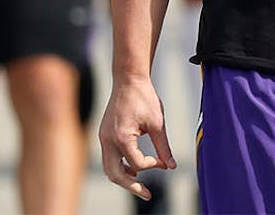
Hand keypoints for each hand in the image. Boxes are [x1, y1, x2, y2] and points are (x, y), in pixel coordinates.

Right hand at [98, 76, 175, 201]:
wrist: (129, 80)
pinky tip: (133, 169)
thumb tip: (171, 166)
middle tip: (147, 195)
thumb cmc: (144, 98)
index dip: (152, 165)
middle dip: (131, 187)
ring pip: (109, 168)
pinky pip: (109, 157)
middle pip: (115, 174)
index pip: (135, 163)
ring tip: (139, 185)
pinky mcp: (104, 135)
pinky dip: (120, 166)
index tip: (163, 161)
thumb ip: (163, 147)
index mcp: (120, 137)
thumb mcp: (158, 123)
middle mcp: (107, 140)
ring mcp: (103, 138)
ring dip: (123, 178)